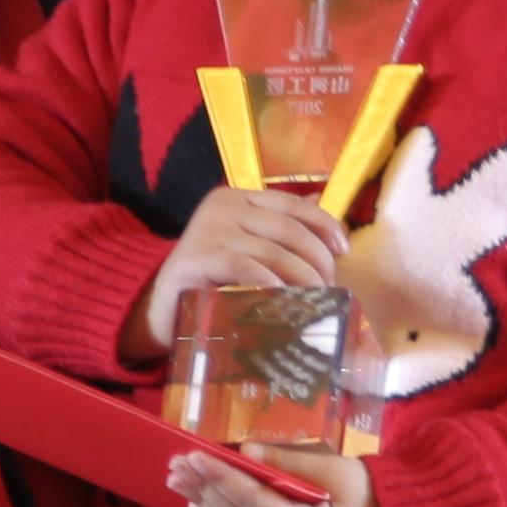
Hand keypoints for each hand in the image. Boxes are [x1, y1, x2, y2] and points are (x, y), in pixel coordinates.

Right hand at [127, 186, 352, 361]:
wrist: (162, 307)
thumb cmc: (211, 281)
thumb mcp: (246, 249)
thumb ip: (278, 228)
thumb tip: (323, 210)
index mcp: (237, 198)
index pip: (291, 203)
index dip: (323, 224)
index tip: (344, 250)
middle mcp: (222, 207)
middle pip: (287, 228)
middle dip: (317, 258)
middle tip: (329, 287)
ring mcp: (208, 229)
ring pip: (273, 251)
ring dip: (302, 277)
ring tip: (315, 300)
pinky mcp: (198, 256)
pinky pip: (246, 267)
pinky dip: (270, 283)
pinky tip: (284, 298)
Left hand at [170, 445, 390, 506]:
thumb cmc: (377, 498)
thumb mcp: (340, 472)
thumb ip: (291, 463)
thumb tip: (245, 452)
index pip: (251, 500)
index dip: (218, 476)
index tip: (190, 456)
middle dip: (204, 489)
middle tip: (173, 465)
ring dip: (206, 504)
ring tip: (178, 482)